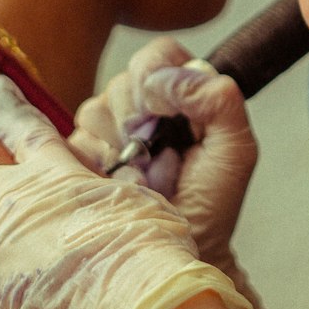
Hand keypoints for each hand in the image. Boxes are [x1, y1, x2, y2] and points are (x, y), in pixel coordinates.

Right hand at [74, 36, 264, 308]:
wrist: (177, 253)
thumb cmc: (211, 204)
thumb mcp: (234, 151)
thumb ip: (220, 101)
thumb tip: (169, 78)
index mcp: (180, 93)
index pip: (158, 55)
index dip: (157, 76)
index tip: (168, 112)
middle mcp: (141, 106)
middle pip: (123, 82)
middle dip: (141, 120)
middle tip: (157, 154)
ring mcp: (107, 131)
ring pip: (94, 111)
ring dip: (121, 147)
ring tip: (143, 177)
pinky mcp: (77, 157)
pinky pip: (73, 144)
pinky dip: (97, 166)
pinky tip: (118, 186)